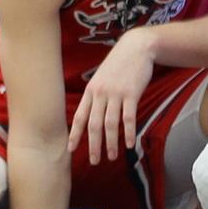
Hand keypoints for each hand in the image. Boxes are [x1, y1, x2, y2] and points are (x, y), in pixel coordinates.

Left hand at [68, 28, 154, 164]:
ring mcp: (115, 93)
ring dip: (111, 143)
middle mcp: (100, 93)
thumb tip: (92, 113)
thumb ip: (96, 95)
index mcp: (91, 91)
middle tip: (94, 161)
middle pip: (94, 124)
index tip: (71, 149)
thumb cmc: (119, 64)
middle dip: (93, 145)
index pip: (79, 116)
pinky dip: (128, 132)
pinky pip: (128, 117)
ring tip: (112, 157)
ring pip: (110, 124)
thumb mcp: (102, 77)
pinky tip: (130, 144)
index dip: (75, 134)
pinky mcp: (131, 93)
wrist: (137, 47)